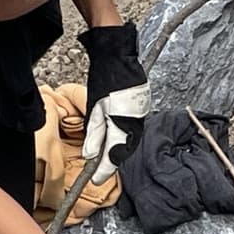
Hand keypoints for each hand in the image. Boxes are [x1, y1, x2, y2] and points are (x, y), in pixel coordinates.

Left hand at [79, 22, 149, 185]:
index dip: (104, 169)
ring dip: (117, 150)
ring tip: (104, 158)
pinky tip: (115, 140)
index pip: (114, 153)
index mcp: (124, 121)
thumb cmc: (104, 77)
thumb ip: (94, 134)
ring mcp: (143, 113)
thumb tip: (91, 155)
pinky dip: (124, 138)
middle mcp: (138, 120)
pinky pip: (134, 129)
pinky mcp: (143, 107)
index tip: (96, 179)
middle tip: (98, 171)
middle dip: (111, 162)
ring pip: (130, 140)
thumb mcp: (95, 109)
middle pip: (124, 149)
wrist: (118, 54)